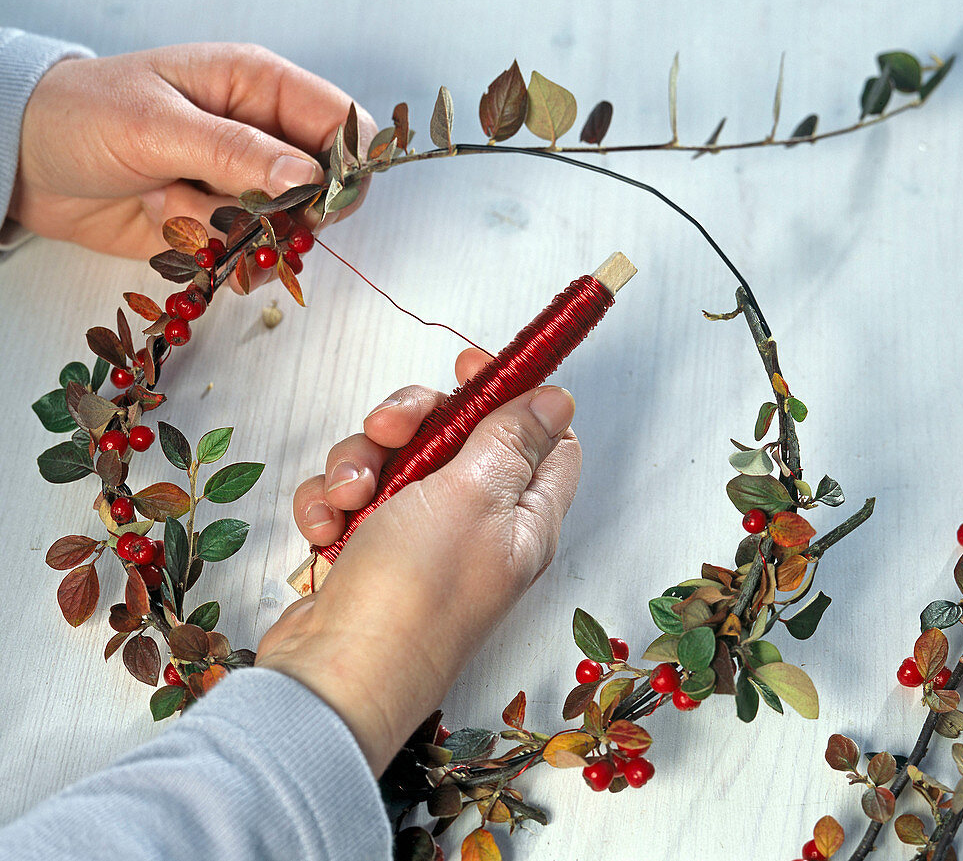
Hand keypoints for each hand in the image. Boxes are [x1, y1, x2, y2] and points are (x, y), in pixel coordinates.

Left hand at [10, 42, 374, 285]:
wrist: (27, 163)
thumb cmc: (82, 117)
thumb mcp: (155, 126)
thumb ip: (234, 150)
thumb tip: (308, 176)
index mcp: (257, 87)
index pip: (341, 124)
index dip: (346, 166)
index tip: (318, 205)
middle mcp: (261, 136)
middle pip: (325, 188)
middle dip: (291, 215)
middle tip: (244, 218)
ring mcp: (244, 184)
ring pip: (291, 232)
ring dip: (244, 238)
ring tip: (179, 212)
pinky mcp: (225, 225)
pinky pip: (257, 259)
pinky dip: (227, 263)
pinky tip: (182, 241)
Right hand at [256, 348, 581, 774]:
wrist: (332, 676)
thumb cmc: (413, 592)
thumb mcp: (473, 495)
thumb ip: (511, 438)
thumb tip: (558, 400)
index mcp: (523, 516)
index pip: (543, 437)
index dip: (511, 393)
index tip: (470, 367)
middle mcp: (477, 525)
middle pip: (457, 435)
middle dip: (414, 419)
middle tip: (390, 427)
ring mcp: (419, 539)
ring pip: (395, 459)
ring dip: (361, 463)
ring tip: (348, 497)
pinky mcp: (368, 550)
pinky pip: (352, 496)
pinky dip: (331, 501)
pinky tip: (322, 523)